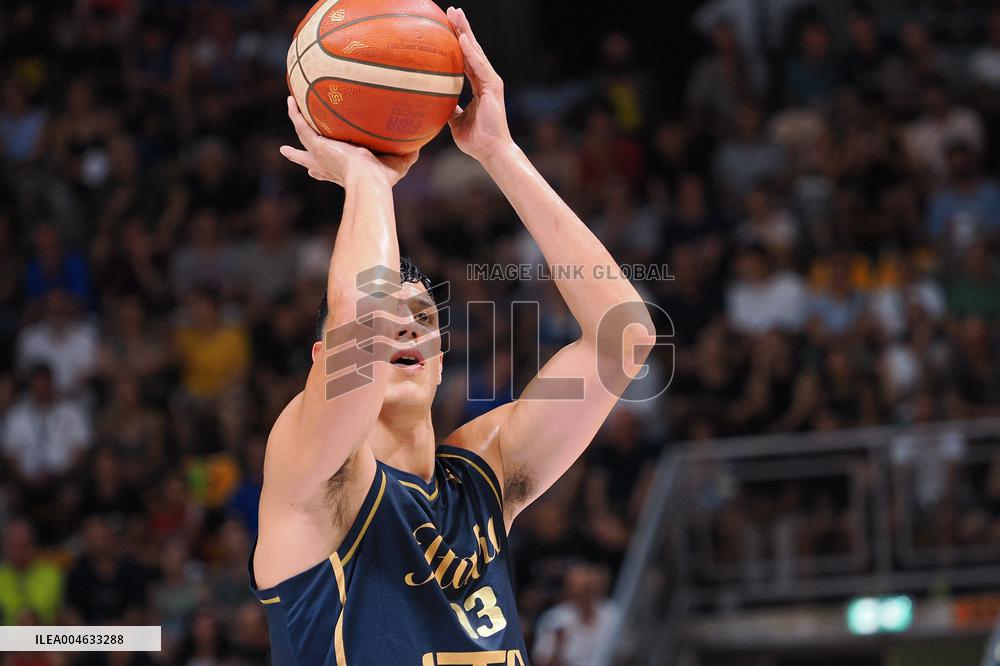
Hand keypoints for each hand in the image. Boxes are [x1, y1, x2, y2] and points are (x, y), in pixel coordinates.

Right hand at [279, 97, 417, 185]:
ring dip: (297, 121)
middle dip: (300, 157)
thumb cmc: (383, 180)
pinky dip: (295, 113)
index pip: (331, 171)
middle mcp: (329, 164)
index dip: (323, 171)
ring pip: (304, 136)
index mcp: (344, 171)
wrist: (368, 182)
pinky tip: (291, 100)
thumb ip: (408, 154)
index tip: (315, 172)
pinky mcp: (316, 145)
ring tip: (291, 108)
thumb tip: (421, 145)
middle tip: (287, 151)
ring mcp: (320, 155)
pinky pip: (302, 125)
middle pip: (309, 160)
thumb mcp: (399, 164)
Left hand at [446, 7, 513, 162]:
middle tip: (452, 11)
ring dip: (465, 33)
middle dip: (462, 29)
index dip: (457, 42)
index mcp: (478, 86)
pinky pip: (479, 66)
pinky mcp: (493, 87)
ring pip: (476, 52)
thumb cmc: (476, 140)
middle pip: (472, 50)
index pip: (466, 59)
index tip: (447, 26)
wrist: (491, 151)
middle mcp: (486, 81)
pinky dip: (471, 52)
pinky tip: (462, 38)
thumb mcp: (456, 121)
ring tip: (457, 15)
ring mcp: (491, 82)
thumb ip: (450, 109)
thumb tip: (436, 103)